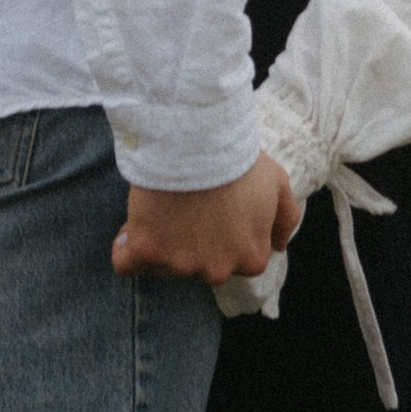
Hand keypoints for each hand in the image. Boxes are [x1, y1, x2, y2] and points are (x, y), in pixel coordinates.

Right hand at [112, 154, 301, 285]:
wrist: (198, 141)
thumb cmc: (238, 159)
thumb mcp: (277, 184)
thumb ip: (285, 219)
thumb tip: (278, 246)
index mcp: (250, 258)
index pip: (231, 260)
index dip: (218, 235)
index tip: (208, 211)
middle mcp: (218, 270)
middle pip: (195, 266)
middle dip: (188, 243)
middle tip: (183, 206)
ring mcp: (180, 264)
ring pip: (162, 265)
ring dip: (157, 242)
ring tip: (159, 207)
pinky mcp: (147, 252)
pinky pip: (126, 263)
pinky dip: (125, 250)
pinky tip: (131, 229)